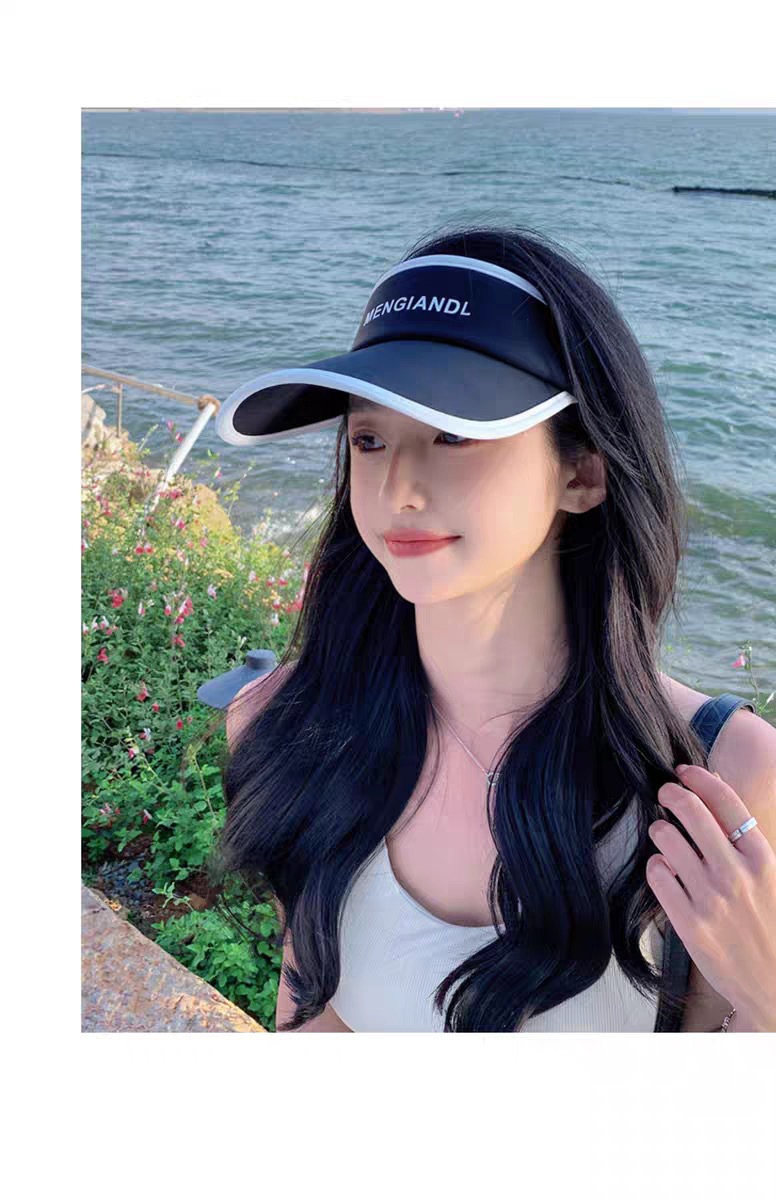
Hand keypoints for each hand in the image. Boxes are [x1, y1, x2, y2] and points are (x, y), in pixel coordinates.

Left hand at [646, 763, 775, 1030]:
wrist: (775, 988)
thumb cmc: (772, 926)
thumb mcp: (774, 878)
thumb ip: (748, 842)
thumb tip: (717, 794)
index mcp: (763, 860)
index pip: (727, 802)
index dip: (700, 779)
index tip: (684, 771)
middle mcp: (737, 875)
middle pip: (692, 812)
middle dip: (671, 794)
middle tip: (664, 792)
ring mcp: (711, 900)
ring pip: (667, 840)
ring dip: (660, 830)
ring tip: (664, 834)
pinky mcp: (690, 924)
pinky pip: (658, 876)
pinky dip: (656, 866)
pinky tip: (663, 868)